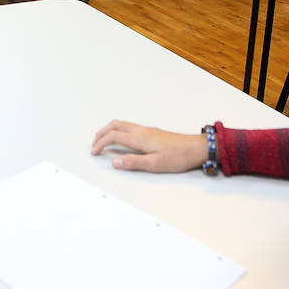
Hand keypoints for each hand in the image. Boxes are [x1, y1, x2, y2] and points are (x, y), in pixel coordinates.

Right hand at [91, 120, 211, 172]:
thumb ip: (133, 162)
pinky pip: (128, 126)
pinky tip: (121, 139)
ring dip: (109, 130)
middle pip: (115, 125)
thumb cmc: (177, 156)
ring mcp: (146, 130)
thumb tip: (114, 162)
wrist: (195, 148)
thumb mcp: (155, 164)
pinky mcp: (151, 132)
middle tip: (94, 144)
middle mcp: (141, 130)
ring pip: (121, 124)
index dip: (100, 143)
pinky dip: (118, 130)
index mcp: (139, 138)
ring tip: (103, 140)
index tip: (94, 152)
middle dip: (101, 133)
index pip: (113, 136)